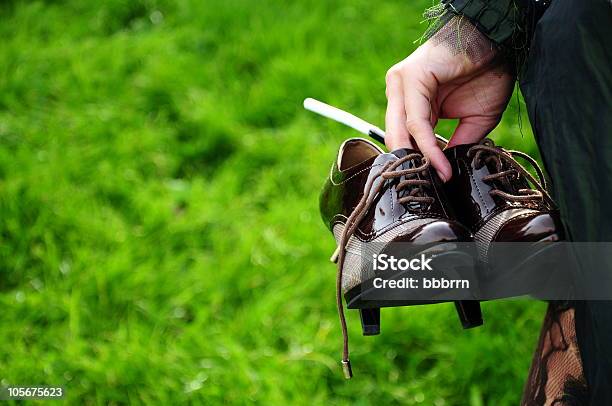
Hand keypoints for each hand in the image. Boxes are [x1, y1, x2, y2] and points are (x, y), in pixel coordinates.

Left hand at [384, 18, 514, 180]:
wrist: (499, 41)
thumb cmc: (487, 74)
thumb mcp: (473, 121)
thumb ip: (455, 144)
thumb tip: (444, 172)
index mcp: (410, 101)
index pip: (402, 138)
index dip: (415, 163)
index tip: (430, 186)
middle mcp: (400, 92)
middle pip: (395, 137)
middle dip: (409, 165)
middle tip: (424, 189)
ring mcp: (401, 84)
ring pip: (401, 132)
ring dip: (417, 160)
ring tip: (433, 180)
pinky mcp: (411, 79)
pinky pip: (416, 123)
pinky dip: (429, 147)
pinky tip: (441, 163)